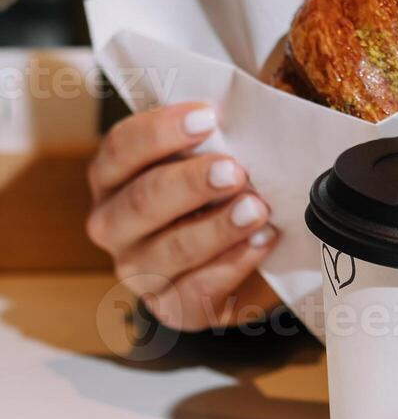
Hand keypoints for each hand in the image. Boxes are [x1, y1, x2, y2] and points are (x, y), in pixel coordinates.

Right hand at [87, 103, 279, 331]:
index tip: (208, 117)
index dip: (161, 131)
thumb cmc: (226, 187)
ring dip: (218, 227)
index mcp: (114, 177)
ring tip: (257, 209)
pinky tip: (262, 241)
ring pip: (170, 250)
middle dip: (192, 183)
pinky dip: (234, 264)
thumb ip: (219, 134)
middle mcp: (115, 225)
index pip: (122, 148)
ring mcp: (140, 271)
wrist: (250, 246)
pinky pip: (197, 291)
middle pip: (142, 200)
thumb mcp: (216, 153)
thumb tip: (249, 111)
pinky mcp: (173, 307)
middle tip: (235, 170)